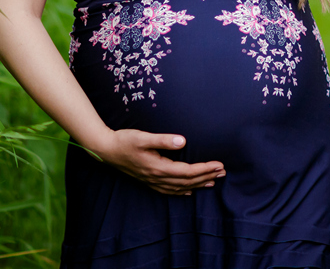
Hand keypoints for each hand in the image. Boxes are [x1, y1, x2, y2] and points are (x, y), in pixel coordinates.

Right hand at [92, 129, 224, 195]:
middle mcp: (157, 177)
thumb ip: (163, 140)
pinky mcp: (148, 180)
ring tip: (213, 181)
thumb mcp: (143, 137)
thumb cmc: (124, 140)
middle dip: (207, 177)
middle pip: (187, 181)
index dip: (205, 169)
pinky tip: (189, 191)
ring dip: (198, 184)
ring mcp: (152, 181)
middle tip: (223, 172)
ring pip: (180, 188)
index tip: (219, 165)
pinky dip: (182, 191)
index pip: (187, 172)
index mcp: (158, 167)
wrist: (105, 150)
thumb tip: (182, 141)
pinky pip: (169, 190)